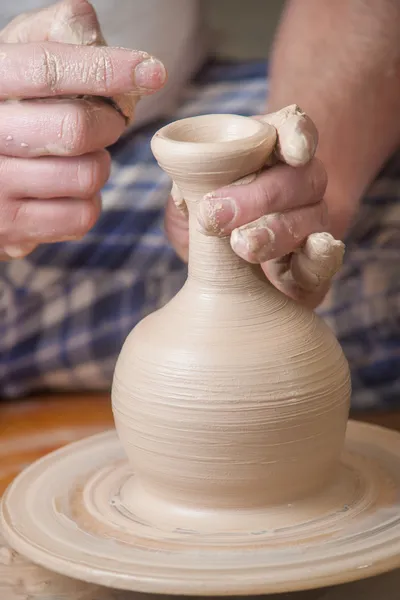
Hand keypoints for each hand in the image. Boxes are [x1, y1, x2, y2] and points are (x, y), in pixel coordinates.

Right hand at [0, 0, 165, 259]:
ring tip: (79, 156)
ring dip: (99, 164)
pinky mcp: (13, 227)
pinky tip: (69, 187)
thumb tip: (86, 24)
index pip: (48, 69)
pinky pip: (82, 215)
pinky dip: (89, 200)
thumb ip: (48, 35)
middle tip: (109, 121)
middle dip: (108, 124)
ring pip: (86, 175)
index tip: (153, 72)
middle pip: (75, 128)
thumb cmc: (5, 110)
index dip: (107, 69)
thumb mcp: (13, 62)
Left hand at [165, 105, 343, 307]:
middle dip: (261, 196)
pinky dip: (320, 259)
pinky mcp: (313, 264)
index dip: (297, 136)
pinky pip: (325, 261)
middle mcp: (300, 183)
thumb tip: (185, 194)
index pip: (293, 130)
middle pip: (302, 179)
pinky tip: (313, 256)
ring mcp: (312, 222)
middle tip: (215, 216)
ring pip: (312, 219)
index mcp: (270, 151)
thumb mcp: (189, 194)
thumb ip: (187, 187)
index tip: (294, 150)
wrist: (220, 261)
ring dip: (277, 232)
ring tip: (241, 244)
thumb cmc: (206, 211)